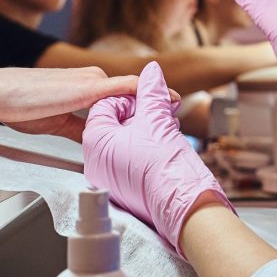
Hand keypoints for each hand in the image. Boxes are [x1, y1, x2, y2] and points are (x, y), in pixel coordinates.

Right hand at [5, 82, 180, 141]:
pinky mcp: (88, 87)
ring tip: (177, 112)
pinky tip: (162, 99)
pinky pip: (126, 87)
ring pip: (135, 90)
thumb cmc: (20, 105)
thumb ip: (80, 129)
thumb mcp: (57, 122)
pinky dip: (145, 93)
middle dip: (158, 105)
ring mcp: (93, 80)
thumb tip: (94, 142)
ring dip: (156, 102)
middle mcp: (96, 78)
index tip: (166, 118)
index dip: (148, 107)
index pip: (126, 96)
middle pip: (136, 93)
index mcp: (90, 86)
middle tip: (178, 120)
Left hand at [83, 62, 231, 255]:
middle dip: (141, 113)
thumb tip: (151, 73)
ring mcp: (108, 176)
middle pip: (115, 122)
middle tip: (162, 110)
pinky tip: (164, 145)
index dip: (133, 97)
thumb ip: (150, 92)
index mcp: (95, 140)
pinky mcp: (122, 187)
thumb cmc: (164, 169)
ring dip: (147, 129)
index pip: (107, 104)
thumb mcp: (157, 119)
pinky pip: (129, 158)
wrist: (181, 204)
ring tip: (167, 128)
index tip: (151, 99)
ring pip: (124, 140)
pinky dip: (146, 147)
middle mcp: (95, 161)